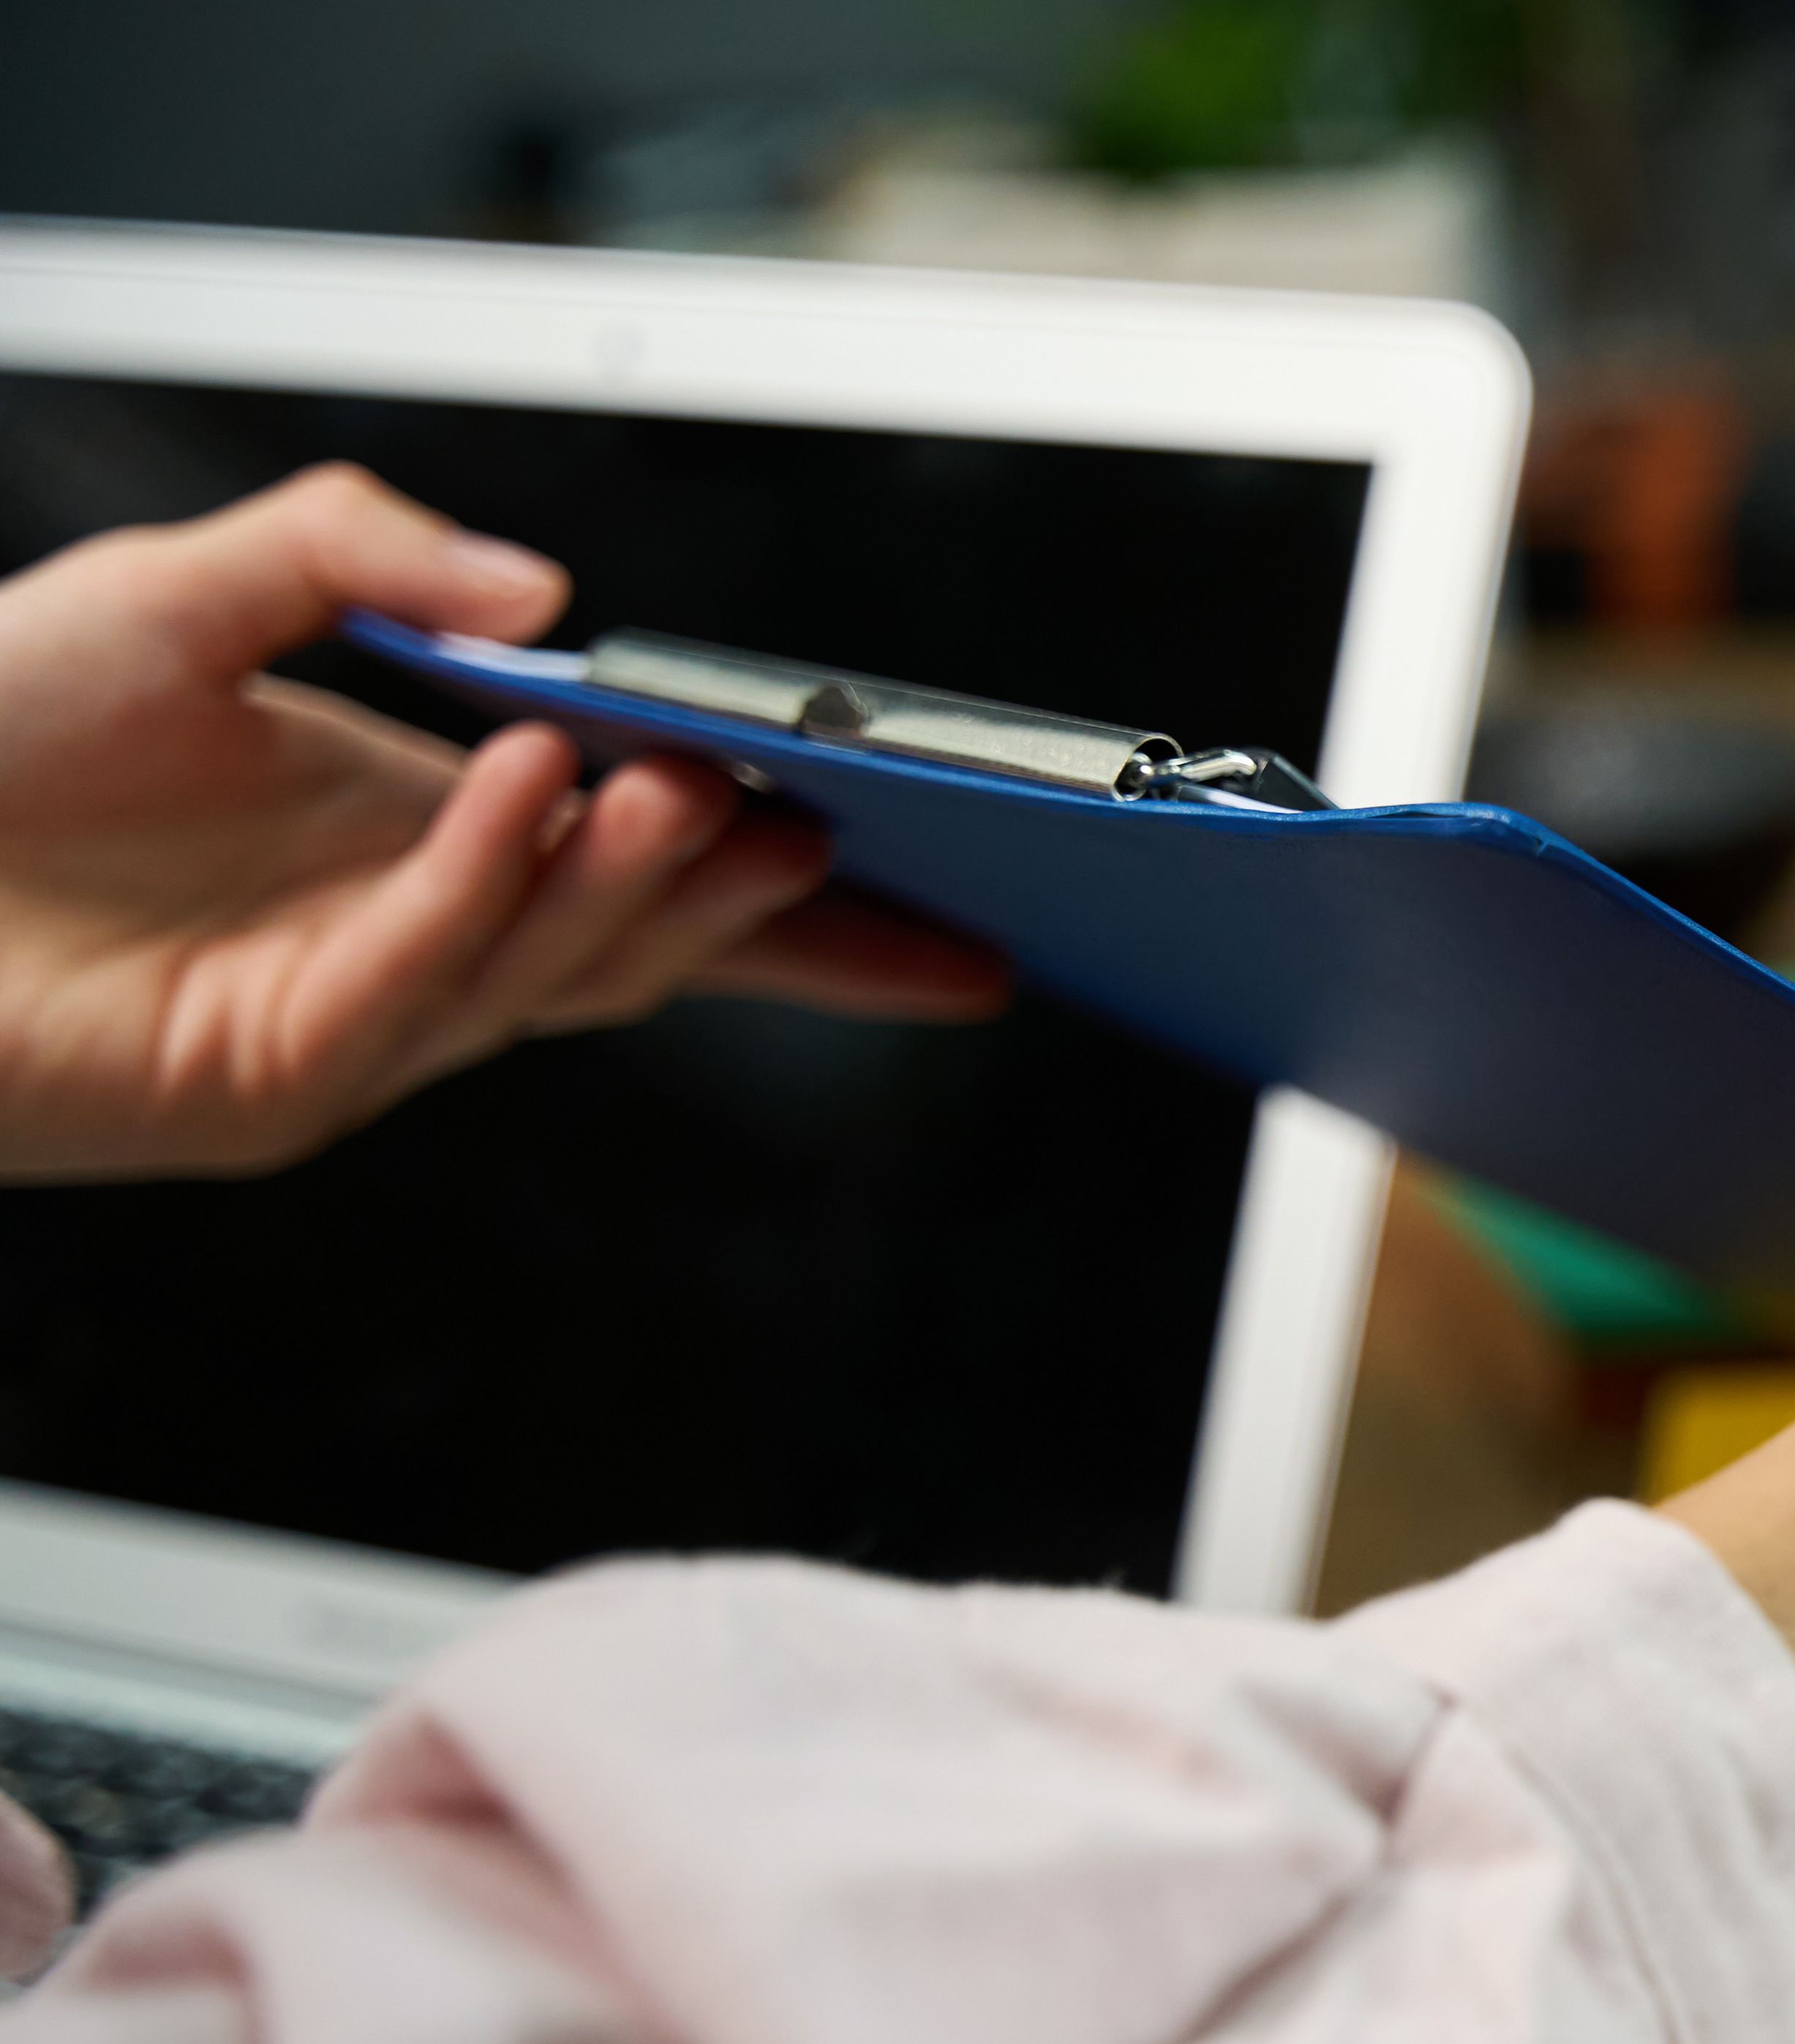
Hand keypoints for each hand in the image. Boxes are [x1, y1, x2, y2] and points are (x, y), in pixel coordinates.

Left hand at [0, 464, 1004, 1179]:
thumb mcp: (183, 582)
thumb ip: (363, 550)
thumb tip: (545, 594)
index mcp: (423, 839)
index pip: (668, 892)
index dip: (818, 914)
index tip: (944, 906)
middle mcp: (413, 945)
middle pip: (654, 949)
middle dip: (760, 893)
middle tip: (821, 817)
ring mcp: (357, 1026)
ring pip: (560, 969)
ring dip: (640, 876)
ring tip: (690, 784)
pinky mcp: (280, 1075)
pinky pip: (424, 978)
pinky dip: (487, 883)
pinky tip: (528, 791)